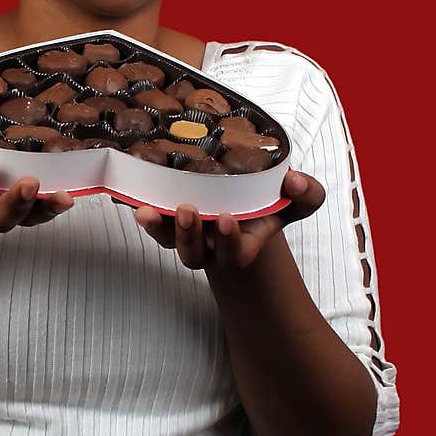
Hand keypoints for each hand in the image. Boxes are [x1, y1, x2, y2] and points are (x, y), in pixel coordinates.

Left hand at [133, 170, 324, 272]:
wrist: (241, 197)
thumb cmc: (269, 202)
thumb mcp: (295, 199)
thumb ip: (306, 194)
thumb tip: (295, 181)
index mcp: (241, 245)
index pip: (235, 254)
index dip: (230, 242)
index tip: (227, 219)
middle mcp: (209, 244)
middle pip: (193, 254)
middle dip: (188, 236)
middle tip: (188, 210)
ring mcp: (184, 232)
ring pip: (166, 239)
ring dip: (157, 227)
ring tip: (147, 211)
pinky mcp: (165, 216)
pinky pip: (149, 217)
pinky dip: (138, 208)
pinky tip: (128, 197)